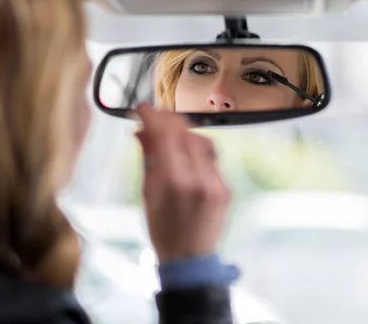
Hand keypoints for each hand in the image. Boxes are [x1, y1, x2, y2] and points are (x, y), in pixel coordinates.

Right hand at [134, 103, 230, 262]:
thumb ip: (148, 159)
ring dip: (184, 131)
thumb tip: (142, 131)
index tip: (141, 108)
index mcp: (174, 182)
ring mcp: (217, 182)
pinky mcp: (226, 187)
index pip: (165, 136)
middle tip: (153, 116)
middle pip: (186, 132)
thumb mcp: (147, 195)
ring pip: (202, 141)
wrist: (190, 259)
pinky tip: (185, 151)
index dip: (152, 116)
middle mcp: (199, 178)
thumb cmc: (162, 230)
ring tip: (168, 131)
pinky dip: (196, 149)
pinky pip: (212, 157)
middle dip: (168, 119)